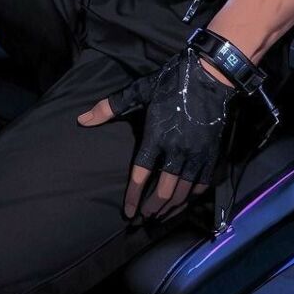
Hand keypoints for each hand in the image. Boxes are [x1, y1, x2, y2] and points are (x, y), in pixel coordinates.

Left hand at [77, 48, 236, 220]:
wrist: (210, 75)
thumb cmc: (171, 83)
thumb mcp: (139, 91)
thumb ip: (110, 107)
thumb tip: (82, 119)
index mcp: (156, 137)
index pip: (141, 175)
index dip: (133, 197)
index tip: (128, 213)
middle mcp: (177, 150)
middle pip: (164, 191)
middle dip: (152, 208)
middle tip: (144, 218)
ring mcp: (196, 154)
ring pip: (184, 192)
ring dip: (171, 207)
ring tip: (160, 216)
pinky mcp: (211, 154)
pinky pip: (202, 184)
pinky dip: (192, 197)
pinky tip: (184, 201)